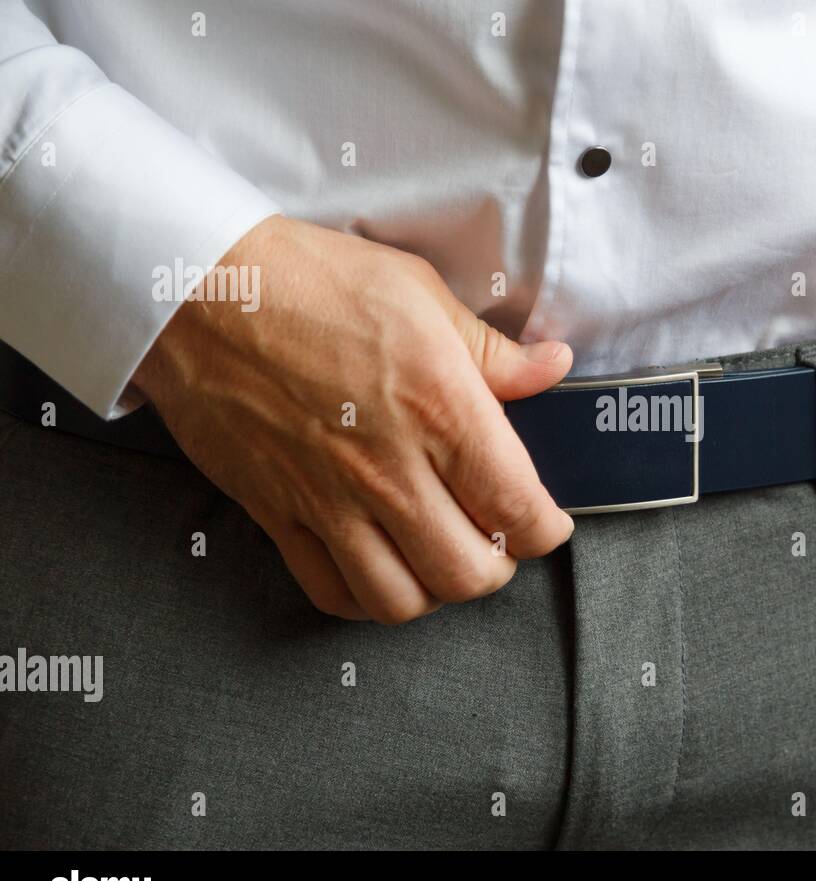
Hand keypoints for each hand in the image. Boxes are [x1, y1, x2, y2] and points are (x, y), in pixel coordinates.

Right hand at [133, 215, 574, 622]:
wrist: (197, 290)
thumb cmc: (311, 280)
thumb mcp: (420, 292)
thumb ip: (493, 351)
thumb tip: (553, 368)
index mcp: (441, 409)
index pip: (519, 509)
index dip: (546, 530)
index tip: (548, 523)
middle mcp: (390, 468)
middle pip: (468, 573)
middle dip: (499, 566)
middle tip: (498, 540)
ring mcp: (329, 499)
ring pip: (402, 600)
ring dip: (434, 590)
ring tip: (440, 556)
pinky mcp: (278, 514)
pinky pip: (330, 592)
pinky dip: (365, 599)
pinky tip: (381, 568)